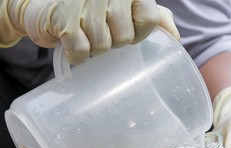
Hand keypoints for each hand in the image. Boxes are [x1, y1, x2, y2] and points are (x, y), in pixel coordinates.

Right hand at [0, 0, 179, 63]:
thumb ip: (156, 16)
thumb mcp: (129, 8)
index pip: (149, 19)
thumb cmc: (95, 10)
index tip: (129, 32)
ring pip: (103, 45)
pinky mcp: (63, 17)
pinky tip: (73, 43)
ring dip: (95, 49)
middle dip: (115, 42)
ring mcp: (84, 1)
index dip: (140, 33)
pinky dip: (77, 55)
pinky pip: (82, 50)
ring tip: (86, 35)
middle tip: (102, 32)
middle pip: (125, 36)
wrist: (49, 8)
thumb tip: (176, 37)